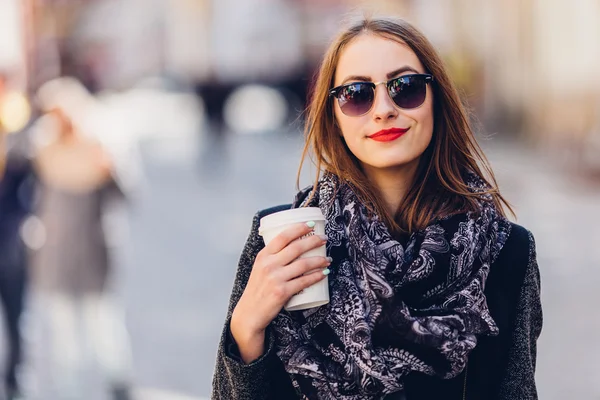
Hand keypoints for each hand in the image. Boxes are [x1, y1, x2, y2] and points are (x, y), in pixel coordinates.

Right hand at [230, 221, 329, 362]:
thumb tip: (293, 246)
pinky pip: (304, 281)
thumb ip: (273, 258)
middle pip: (296, 248)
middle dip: (314, 241)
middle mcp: (268, 265)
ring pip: (303, 264)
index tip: (310, 225)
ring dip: (319, 260)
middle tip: (324, 239)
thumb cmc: (257, 290)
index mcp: (263, 256)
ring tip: (327, 259)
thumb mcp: (260, 268)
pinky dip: (316, 276)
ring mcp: (275, 278)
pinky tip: (323, 273)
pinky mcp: (282, 292)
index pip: (282, 236)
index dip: (298, 228)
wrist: (249, 313)